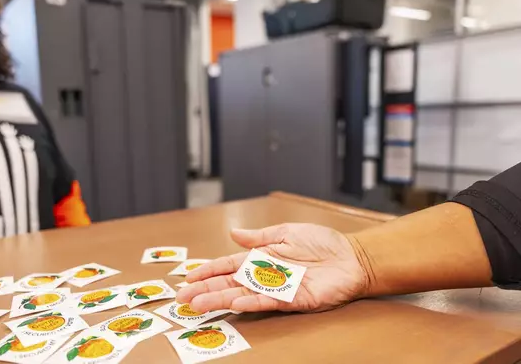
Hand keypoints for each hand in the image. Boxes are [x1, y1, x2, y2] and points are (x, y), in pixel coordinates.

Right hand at [176, 224, 367, 312]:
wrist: (352, 257)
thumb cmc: (323, 243)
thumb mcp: (286, 232)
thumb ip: (259, 236)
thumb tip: (234, 233)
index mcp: (261, 256)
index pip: (228, 265)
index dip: (208, 271)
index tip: (189, 277)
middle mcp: (265, 274)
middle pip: (229, 283)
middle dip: (205, 290)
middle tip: (183, 298)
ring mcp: (277, 288)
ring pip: (242, 294)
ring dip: (220, 299)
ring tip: (199, 304)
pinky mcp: (292, 299)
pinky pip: (267, 301)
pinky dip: (250, 302)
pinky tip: (234, 303)